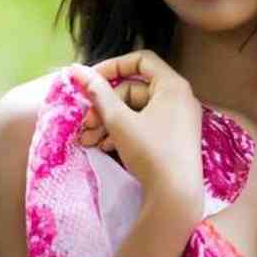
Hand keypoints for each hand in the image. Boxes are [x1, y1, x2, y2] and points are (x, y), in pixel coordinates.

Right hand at [71, 51, 203, 211]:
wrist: (175, 197)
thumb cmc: (151, 152)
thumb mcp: (119, 121)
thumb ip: (98, 93)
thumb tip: (76, 70)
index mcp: (173, 85)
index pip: (141, 60)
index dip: (113, 66)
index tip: (90, 80)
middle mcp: (180, 97)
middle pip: (135, 89)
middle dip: (105, 105)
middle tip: (85, 123)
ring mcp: (179, 118)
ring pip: (137, 110)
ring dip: (110, 121)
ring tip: (88, 140)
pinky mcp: (174, 137)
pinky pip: (146, 124)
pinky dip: (124, 132)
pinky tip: (104, 146)